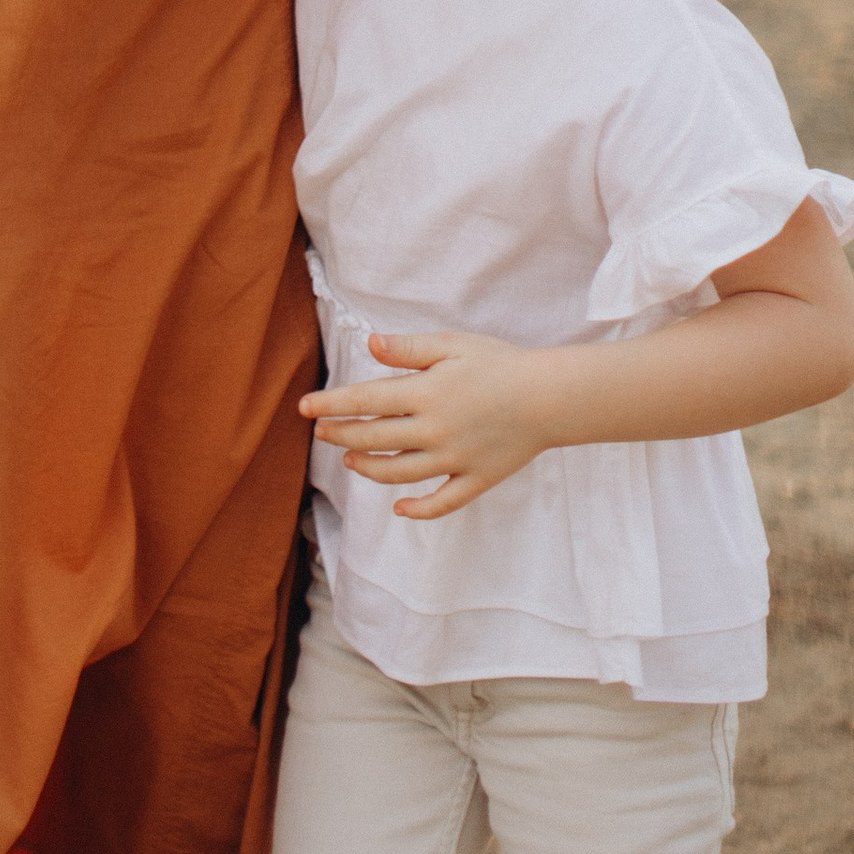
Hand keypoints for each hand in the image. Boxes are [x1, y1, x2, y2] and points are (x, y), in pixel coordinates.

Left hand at [303, 329, 558, 519]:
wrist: (549, 397)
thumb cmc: (498, 362)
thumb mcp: (451, 345)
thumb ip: (408, 349)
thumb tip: (368, 344)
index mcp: (426, 394)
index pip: (366, 401)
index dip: (332, 404)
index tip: (304, 407)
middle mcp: (435, 431)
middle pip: (374, 439)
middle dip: (341, 435)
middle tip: (320, 431)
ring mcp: (454, 460)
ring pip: (399, 474)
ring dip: (368, 468)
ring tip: (349, 459)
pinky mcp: (476, 480)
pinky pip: (442, 503)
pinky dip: (418, 510)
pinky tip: (399, 508)